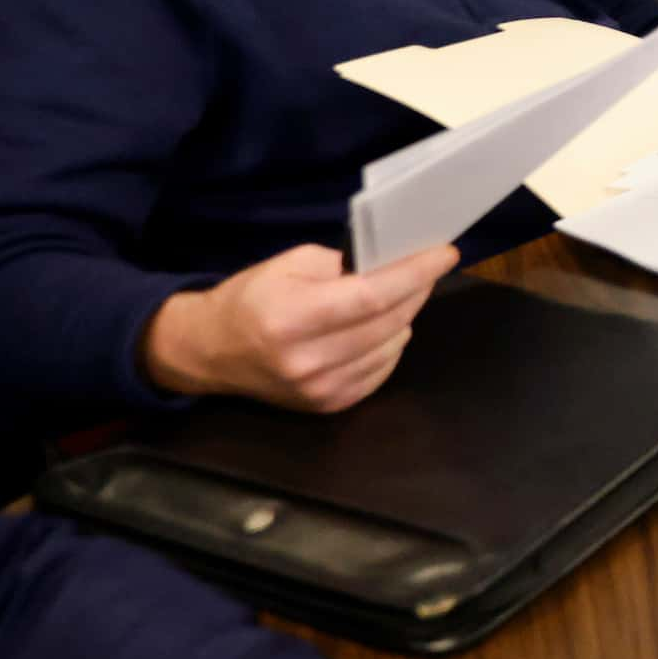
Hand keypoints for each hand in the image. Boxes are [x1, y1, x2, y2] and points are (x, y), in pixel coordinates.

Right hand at [139, 243, 455, 410]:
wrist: (212, 352)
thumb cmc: (253, 298)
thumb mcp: (290, 263)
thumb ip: (344, 262)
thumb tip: (394, 263)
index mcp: (292, 318)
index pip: (372, 296)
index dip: (415, 274)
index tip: (446, 254)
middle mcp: (307, 361)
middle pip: (389, 321)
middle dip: (415, 289)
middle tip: (424, 267)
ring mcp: (319, 389)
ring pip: (394, 345)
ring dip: (402, 317)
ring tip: (388, 298)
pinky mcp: (328, 405)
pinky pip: (383, 369)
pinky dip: (389, 344)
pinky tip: (373, 329)